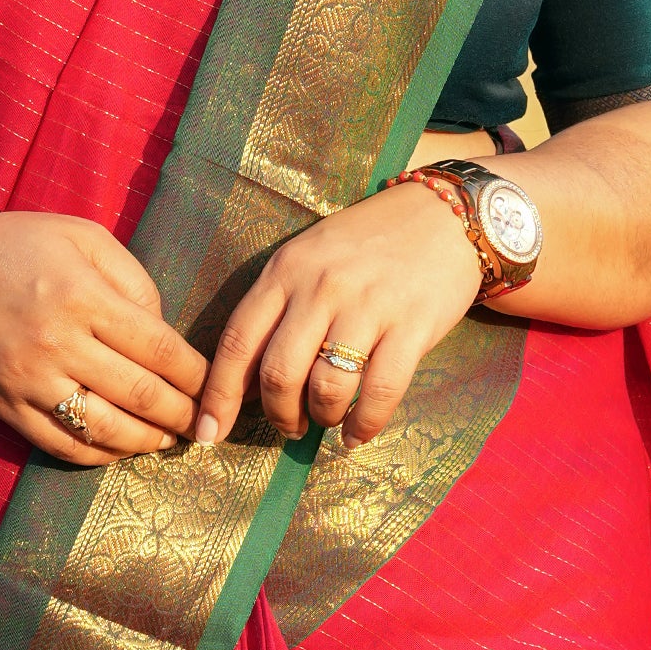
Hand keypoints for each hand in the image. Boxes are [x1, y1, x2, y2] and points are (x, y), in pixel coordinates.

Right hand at [0, 210, 208, 467]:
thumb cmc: (22, 248)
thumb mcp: (85, 238)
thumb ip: (134, 280)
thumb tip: (164, 334)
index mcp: (84, 297)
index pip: (160, 349)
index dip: (196, 375)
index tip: (213, 386)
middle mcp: (59, 343)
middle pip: (139, 394)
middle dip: (181, 414)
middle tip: (202, 422)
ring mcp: (31, 380)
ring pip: (105, 429)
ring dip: (146, 440)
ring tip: (167, 438)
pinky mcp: (7, 406)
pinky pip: (62, 445)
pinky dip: (100, 455)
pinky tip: (121, 447)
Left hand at [191, 175, 484, 448]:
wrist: (445, 215)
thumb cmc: (369, 244)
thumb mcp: (309, 258)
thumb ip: (277, 308)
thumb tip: (247, 382)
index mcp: (286, 270)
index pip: (237, 341)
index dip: (219, 396)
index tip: (205, 434)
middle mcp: (321, 286)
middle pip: (278, 374)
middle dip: (278, 415)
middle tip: (289, 426)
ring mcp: (368, 305)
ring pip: (326, 388)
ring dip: (322, 418)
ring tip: (328, 420)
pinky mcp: (412, 325)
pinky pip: (380, 393)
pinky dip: (365, 425)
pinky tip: (358, 435)